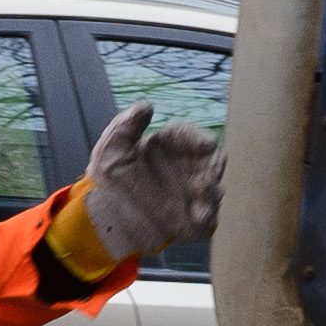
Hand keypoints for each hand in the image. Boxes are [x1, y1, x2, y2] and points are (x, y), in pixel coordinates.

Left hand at [81, 108, 222, 264]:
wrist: (112, 220)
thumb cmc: (111, 180)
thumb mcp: (111, 151)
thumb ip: (125, 126)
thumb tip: (146, 105)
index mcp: (171, 144)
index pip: (191, 136)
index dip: (202, 138)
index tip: (207, 145)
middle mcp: (187, 164)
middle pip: (213, 159)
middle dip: (214, 168)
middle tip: (206, 182)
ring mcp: (194, 191)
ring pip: (215, 187)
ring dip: (211, 194)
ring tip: (200, 208)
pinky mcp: (196, 215)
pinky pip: (212, 213)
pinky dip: (209, 215)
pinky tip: (200, 218)